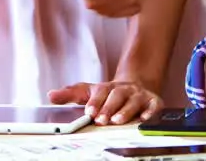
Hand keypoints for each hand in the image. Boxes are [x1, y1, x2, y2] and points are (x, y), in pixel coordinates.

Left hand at [48, 80, 162, 125]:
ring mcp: (139, 95)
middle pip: (117, 96)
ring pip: (134, 101)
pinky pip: (154, 105)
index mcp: (107, 88)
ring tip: (117, 121)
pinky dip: (150, 112)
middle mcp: (124, 90)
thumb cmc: (109, 94)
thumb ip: (70, 94)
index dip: (95, 102)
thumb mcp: (89, 92)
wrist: (135, 85)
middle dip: (109, 108)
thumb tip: (51, 95)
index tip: (89, 112)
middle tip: (101, 119)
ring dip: (126, 111)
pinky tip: (144, 118)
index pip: (101, 92)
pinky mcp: (154, 101)